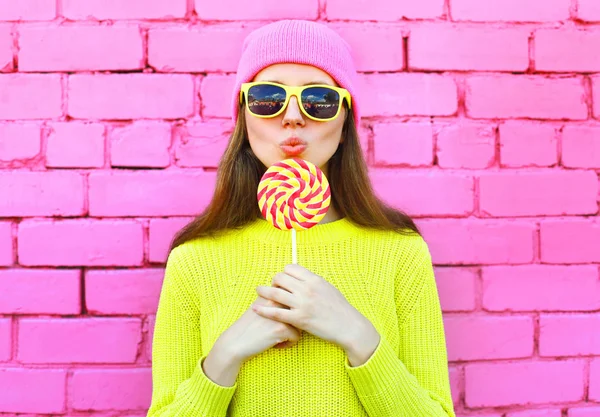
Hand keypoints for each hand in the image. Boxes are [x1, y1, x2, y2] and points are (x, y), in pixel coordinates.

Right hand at [213, 295, 301, 363]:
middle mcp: (276, 300)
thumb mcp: (259, 307)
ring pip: (300, 322)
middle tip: (281, 329)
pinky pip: (296, 336)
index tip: (280, 317)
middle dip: (294, 320)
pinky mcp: (281, 328)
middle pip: (297, 309)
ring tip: (278, 337)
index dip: (289, 309)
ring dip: (291, 332)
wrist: (234, 342)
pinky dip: (288, 343)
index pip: (291, 297)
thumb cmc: (248, 327)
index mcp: (270, 293)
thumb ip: (273, 301)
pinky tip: (276, 345)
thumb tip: (292, 301)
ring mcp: (279, 313)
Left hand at [252, 264, 373, 350]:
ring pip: (275, 293)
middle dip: (274, 281)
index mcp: (314, 279)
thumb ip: (313, 282)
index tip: (283, 279)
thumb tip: (301, 277)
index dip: (284, 272)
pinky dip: (264, 310)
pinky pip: (276, 312)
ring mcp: (302, 304)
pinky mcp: (299, 319)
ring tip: (258, 291)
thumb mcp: (328, 288)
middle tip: (272, 287)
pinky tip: (256, 309)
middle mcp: (307, 289)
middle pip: (280, 278)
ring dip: (263, 291)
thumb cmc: (340, 308)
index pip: (291, 268)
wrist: (348, 326)